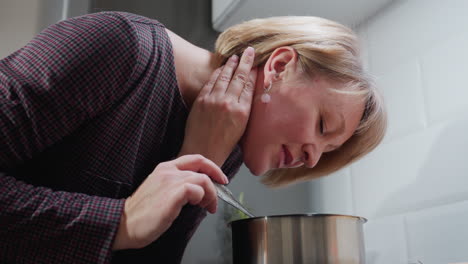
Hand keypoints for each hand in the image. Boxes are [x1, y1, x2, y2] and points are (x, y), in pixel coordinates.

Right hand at [112, 154, 227, 249]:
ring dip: (210, 195)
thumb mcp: (160, 190)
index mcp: (165, 168)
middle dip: (214, 185)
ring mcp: (169, 181)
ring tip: (206, 207)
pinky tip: (197, 207)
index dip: (212, 167)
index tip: (221, 179)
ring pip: (203, 179)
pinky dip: (202, 198)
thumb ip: (177, 184)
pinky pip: (196, 190)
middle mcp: (168, 171)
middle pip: (202, 169)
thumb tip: (199, 190)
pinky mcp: (171, 195)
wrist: (124, 224)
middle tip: (215, 200)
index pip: (196, 159)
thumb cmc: (142, 212)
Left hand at [178, 47, 257, 165]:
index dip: (253, 73)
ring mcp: (214, 100)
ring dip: (231, 64)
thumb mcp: (242, 127)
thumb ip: (245, 109)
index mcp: (242, 111)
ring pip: (225, 76)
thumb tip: (248, 94)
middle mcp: (229, 103)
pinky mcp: (202, 100)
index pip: (249, 86)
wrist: (203, 150)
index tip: (257, 64)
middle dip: (246, 62)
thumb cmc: (224, 143)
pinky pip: (211, 81)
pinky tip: (221, 67)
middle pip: (239, 77)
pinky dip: (217, 72)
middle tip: (250, 51)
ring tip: (236, 57)